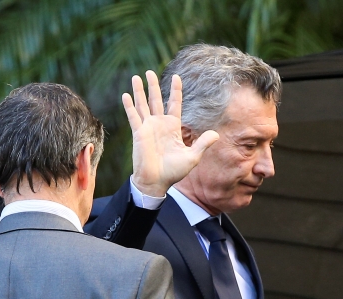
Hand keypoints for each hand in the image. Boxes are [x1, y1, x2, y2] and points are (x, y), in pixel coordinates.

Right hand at [122, 70, 218, 197]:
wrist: (157, 181)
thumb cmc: (174, 171)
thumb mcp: (192, 157)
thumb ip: (203, 144)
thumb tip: (216, 135)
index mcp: (173, 127)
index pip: (174, 104)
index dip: (176, 91)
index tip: (177, 76)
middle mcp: (159, 124)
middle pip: (156, 100)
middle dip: (153, 86)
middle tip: (149, 72)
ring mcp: (148, 128)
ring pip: (143, 104)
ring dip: (139, 91)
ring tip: (136, 77)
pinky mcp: (139, 133)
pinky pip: (133, 117)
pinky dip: (129, 106)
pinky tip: (126, 94)